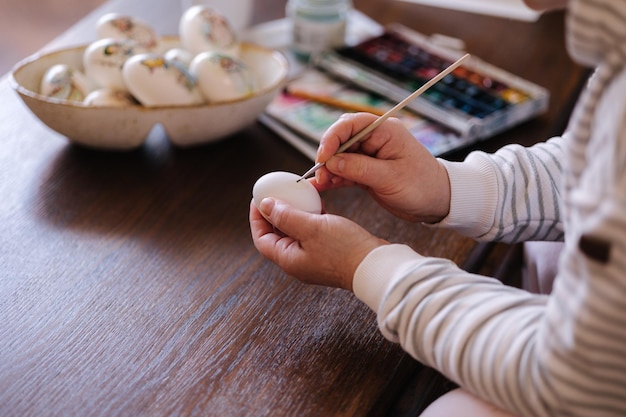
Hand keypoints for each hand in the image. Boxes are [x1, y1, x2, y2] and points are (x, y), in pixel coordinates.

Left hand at [249, 198, 386, 290]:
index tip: (258, 199)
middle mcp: (298, 261)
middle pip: (277, 234)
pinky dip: (311, 218)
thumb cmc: (346, 251)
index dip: (257, 217)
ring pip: (296, 232)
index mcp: (288, 259)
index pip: (262, 238)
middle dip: (275, 213)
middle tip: (277, 194)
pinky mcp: (328, 253)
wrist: (375, 266)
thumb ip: (286, 216)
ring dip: (295, 213)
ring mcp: (313, 258)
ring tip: (297, 196)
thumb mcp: (312, 228)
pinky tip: (318, 205)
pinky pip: (312, 233)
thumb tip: (266, 205)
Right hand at [314, 113, 450, 223]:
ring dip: (328, 169)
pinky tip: (321, 186)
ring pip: (339, 157)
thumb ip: (360, 168)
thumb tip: (331, 162)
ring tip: (320, 183)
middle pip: (341, 139)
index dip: (332, 137)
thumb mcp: (391, 178)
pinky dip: (332, 178)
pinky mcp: (365, 171)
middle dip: (327, 155)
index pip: (351, 124)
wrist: (437, 202)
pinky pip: (344, 171)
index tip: (323, 156)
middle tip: (320, 173)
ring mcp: (369, 156)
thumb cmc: (422, 186)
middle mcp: (375, 140)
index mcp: (385, 131)